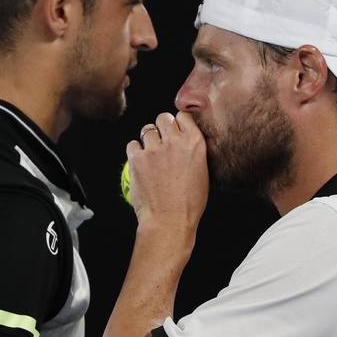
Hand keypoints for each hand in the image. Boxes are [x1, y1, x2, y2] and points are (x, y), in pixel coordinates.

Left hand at [125, 111, 208, 233]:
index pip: (183, 116)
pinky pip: (132, 144)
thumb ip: (194, 151)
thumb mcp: (203, 172)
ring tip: (151, 156)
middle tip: (162, 142)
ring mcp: (154, 149)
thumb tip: (185, 143)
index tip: (176, 131)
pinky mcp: (137, 158)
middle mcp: (174, 141)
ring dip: (148, 140)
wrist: (169, 221)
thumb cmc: (189, 204)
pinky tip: (141, 163)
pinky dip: (135, 151)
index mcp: (195, 143)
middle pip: (163, 117)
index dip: (178, 123)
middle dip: (162, 127)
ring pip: (147, 130)